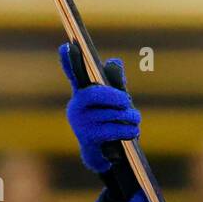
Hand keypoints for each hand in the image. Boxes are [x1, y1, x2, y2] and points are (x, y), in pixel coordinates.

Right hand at [60, 42, 138, 173]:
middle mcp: (76, 107)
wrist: (107, 156)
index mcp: (82, 94)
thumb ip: (116, 84)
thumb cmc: (111, 123)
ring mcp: (79, 124)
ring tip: (135, 120)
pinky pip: (111, 130)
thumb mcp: (116, 102)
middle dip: (115, 96)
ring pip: (109, 113)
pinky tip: (133, 132)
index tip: (67, 45)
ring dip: (129, 116)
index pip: (75, 74)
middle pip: (94, 94)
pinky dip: (128, 130)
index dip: (70, 61)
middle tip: (127, 101)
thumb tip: (115, 61)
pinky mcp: (87, 139)